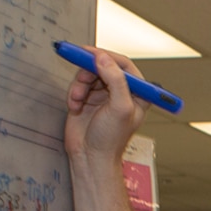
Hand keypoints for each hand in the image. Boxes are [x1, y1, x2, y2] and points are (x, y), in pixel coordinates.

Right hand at [64, 47, 145, 164]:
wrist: (89, 157)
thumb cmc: (111, 140)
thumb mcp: (120, 107)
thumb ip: (115, 79)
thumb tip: (103, 58)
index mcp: (136, 93)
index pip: (124, 65)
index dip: (108, 56)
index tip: (92, 53)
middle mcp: (120, 92)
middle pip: (103, 66)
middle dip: (90, 71)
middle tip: (82, 76)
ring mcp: (103, 95)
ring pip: (88, 74)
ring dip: (80, 84)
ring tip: (78, 98)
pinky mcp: (86, 99)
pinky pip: (77, 85)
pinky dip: (73, 93)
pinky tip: (74, 106)